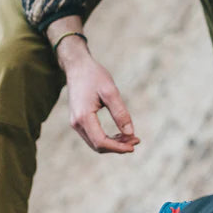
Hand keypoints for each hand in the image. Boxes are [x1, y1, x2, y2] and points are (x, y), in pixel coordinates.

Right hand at [47, 17, 139, 153]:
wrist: (77, 66)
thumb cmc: (94, 76)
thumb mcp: (110, 91)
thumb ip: (120, 113)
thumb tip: (130, 133)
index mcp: (83, 117)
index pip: (101, 142)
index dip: (118, 147)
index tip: (134, 146)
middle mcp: (76, 123)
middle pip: (98, 145)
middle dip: (118, 146)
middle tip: (136, 140)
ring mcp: (75, 123)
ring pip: (95, 143)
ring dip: (113, 143)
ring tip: (131, 137)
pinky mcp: (78, 120)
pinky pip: (92, 136)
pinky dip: (107, 138)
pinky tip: (120, 133)